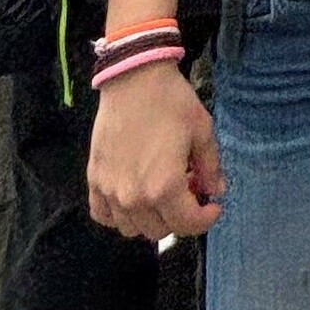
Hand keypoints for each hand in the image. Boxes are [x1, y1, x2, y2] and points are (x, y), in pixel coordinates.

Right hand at [87, 64, 223, 239]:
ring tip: (162, 193)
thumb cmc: (172, 103)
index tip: (213, 205)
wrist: (133, 79)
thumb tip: (216, 191)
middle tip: (189, 191)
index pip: (187, 224)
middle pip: (159, 230)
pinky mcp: (94, 179)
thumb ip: (211, 168)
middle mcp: (133, 197)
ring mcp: (109, 190)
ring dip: (151, 219)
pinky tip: (133, 197)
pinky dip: (118, 215)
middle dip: (180, 217)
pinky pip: (102, 214)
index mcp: (164, 187)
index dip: (206, 219)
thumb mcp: (202, 132)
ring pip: (131, 228)